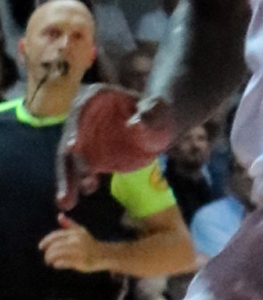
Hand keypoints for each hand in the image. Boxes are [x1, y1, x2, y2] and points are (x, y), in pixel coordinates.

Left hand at [40, 222, 106, 275]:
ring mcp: (79, 251)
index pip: (56, 235)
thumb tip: (59, 215)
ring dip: (50, 258)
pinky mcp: (81, 261)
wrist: (103, 254)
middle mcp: (77, 241)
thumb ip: (69, 224)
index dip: (46, 241)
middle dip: (48, 252)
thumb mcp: (80, 231)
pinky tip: (56, 265)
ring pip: (58, 254)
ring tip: (49, 262)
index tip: (40, 247)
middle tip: (46, 257)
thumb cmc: (88, 243)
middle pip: (56, 246)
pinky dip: (58, 264)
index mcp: (75, 233)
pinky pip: (64, 263)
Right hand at [58, 82, 170, 203]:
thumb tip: (136, 124)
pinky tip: (68, 202)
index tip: (73, 146)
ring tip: (67, 201)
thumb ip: (150, 115)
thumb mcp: (158, 112)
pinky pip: (75, 173)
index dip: (75, 128)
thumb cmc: (158, 114)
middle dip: (70, 163)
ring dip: (66, 180)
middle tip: (77, 180)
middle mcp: (82, 118)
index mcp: (96, 97)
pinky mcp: (87, 157)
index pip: (80, 111)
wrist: (157, 127)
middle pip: (70, 139)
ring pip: (69, 160)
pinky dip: (71, 187)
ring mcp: (82, 138)